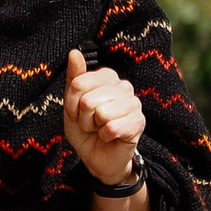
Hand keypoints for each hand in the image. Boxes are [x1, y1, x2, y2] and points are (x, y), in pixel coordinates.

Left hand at [62, 48, 144, 183]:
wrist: (98, 158)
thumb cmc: (85, 130)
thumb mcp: (72, 105)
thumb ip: (74, 78)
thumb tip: (74, 52)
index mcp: (107, 77)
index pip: (78, 83)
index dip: (71, 104)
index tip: (78, 112)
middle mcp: (123, 86)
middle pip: (87, 100)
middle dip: (83, 118)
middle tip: (91, 124)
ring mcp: (134, 103)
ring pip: (101, 113)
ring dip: (95, 127)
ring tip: (101, 129)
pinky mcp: (139, 122)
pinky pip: (112, 127)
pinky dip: (105, 136)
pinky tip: (111, 137)